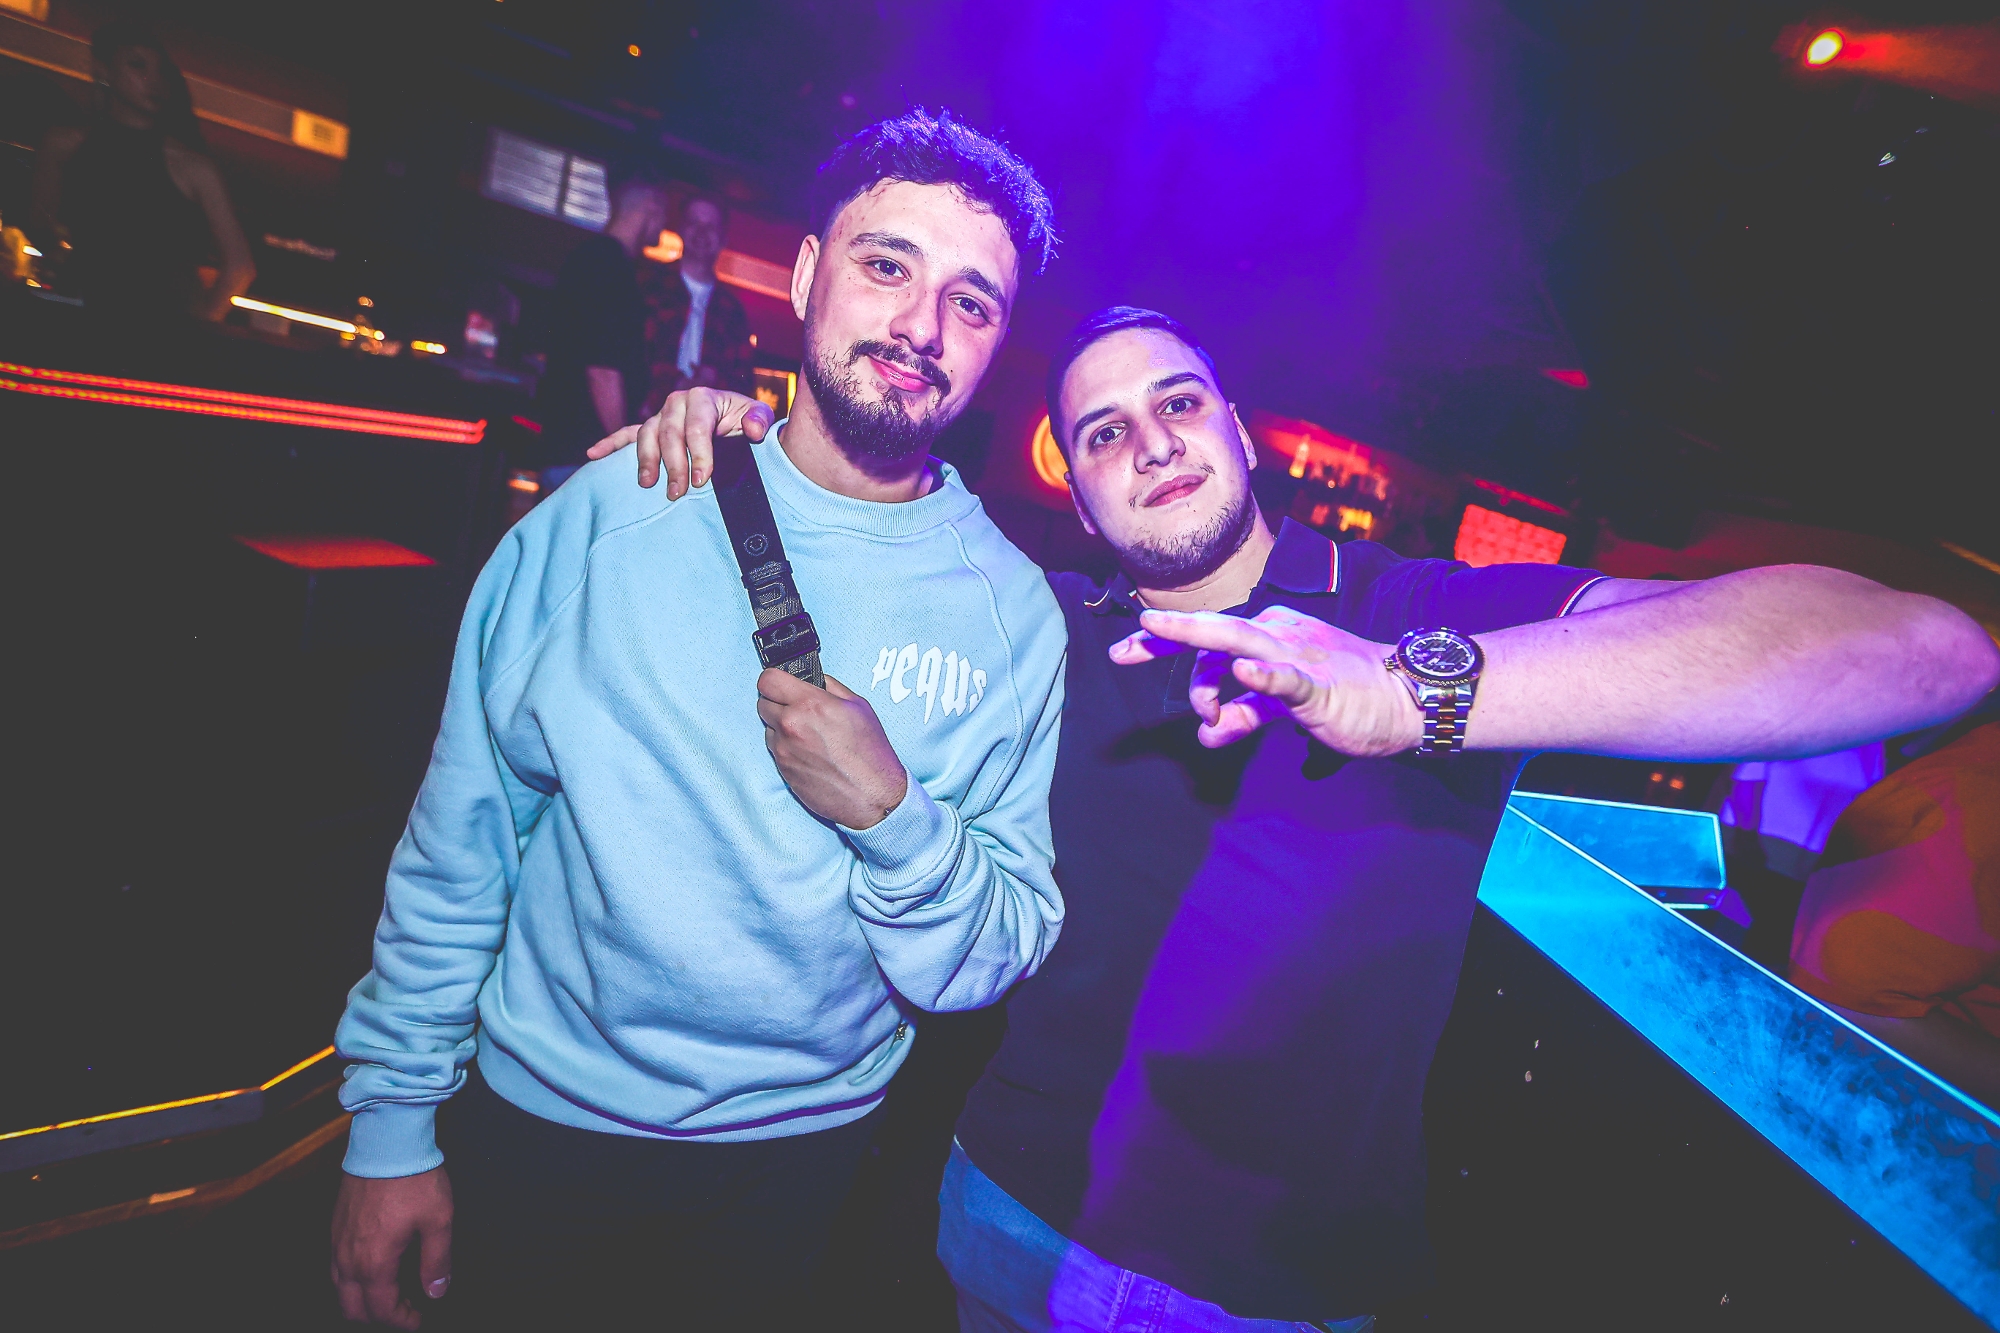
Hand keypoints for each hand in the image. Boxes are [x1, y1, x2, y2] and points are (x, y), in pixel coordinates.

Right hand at [331, 1167, 453, 1327]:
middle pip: (352, 1308)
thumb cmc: (413, 1178)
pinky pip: (335, 1267)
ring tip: (387, 1295)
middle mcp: (349, 1257)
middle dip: (377, 1316)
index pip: (382, 1309)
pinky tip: (369, 1271)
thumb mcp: (438, 1220)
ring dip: (361, 1300)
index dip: (401, 1320)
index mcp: (374, 1262)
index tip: (418, 1319)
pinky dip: (350, 1280)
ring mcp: (337, 1241)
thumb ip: (437, 1261)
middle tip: (403, 1311)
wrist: (387, 1141)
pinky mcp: (335, 1226)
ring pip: (340, 1289)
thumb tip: (436, 1291)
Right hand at [584, 387, 772, 499]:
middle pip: (668, 433)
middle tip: (677, 492)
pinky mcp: (650, 428)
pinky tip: (593, 454)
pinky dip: (609, 443)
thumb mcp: (758, 417)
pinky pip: (626, 434)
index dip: (699, 453)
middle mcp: (678, 403)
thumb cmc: (747, 422)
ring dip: (646, 460)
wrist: (737, 424)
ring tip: (649, 484)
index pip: (697, 426)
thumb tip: (753, 430)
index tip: (702, 479)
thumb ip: (758, 420)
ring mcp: (661, 416)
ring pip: (646, 435)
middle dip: (673, 464)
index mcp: (703, 397)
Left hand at [756, 669, 908, 828]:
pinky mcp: (782, 769)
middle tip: (798, 708)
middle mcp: (790, 725)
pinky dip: (786, 746)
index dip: (775, 679)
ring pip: (768, 726)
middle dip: (778, 702)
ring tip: (809, 734)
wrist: (872, 796)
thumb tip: (813, 679)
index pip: (768, 680)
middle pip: (763, 702)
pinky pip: (775, 748)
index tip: (782, 683)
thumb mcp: (858, 706)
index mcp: (809, 704)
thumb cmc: (870, 753)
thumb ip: (829, 687)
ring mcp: (783, 749)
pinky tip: (809, 752)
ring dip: (781, 726)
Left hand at [1110, 605, 1424, 754]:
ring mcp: (1297, 657)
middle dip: (1166, 637)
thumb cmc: (1343, 696)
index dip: (1164, 641)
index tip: (1125, 648)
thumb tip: (1206, 734)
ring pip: (1240, 645)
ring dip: (1202, 655)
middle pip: (1213, 633)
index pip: (1208, 636)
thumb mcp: (1281, 707)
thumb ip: (1242, 714)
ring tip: (1162, 653)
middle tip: (1125, 648)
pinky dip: (1264, 677)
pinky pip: (1287, 680)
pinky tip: (1244, 674)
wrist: (1404, 699)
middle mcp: (1276, 637)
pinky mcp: (1319, 686)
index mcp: (1267, 635)